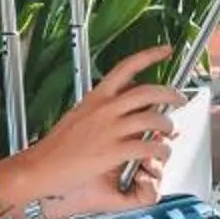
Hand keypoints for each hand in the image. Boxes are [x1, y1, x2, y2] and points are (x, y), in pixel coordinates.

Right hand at [0, 47, 186, 218]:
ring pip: (152, 118)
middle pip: (148, 91)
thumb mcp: (79, 116)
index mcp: (95, 97)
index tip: (165, 51)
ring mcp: (110, 129)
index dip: (149, 56)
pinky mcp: (113, 151)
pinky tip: (160, 153)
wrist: (39, 167)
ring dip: (168, 125)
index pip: (126, 67)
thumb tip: (122, 103)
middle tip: (180, 98)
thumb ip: (101, 107)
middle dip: (170, 93)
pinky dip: (160, 149)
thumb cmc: (56, 147)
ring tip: (171, 131)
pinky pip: (147, 145)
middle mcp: (105, 109)